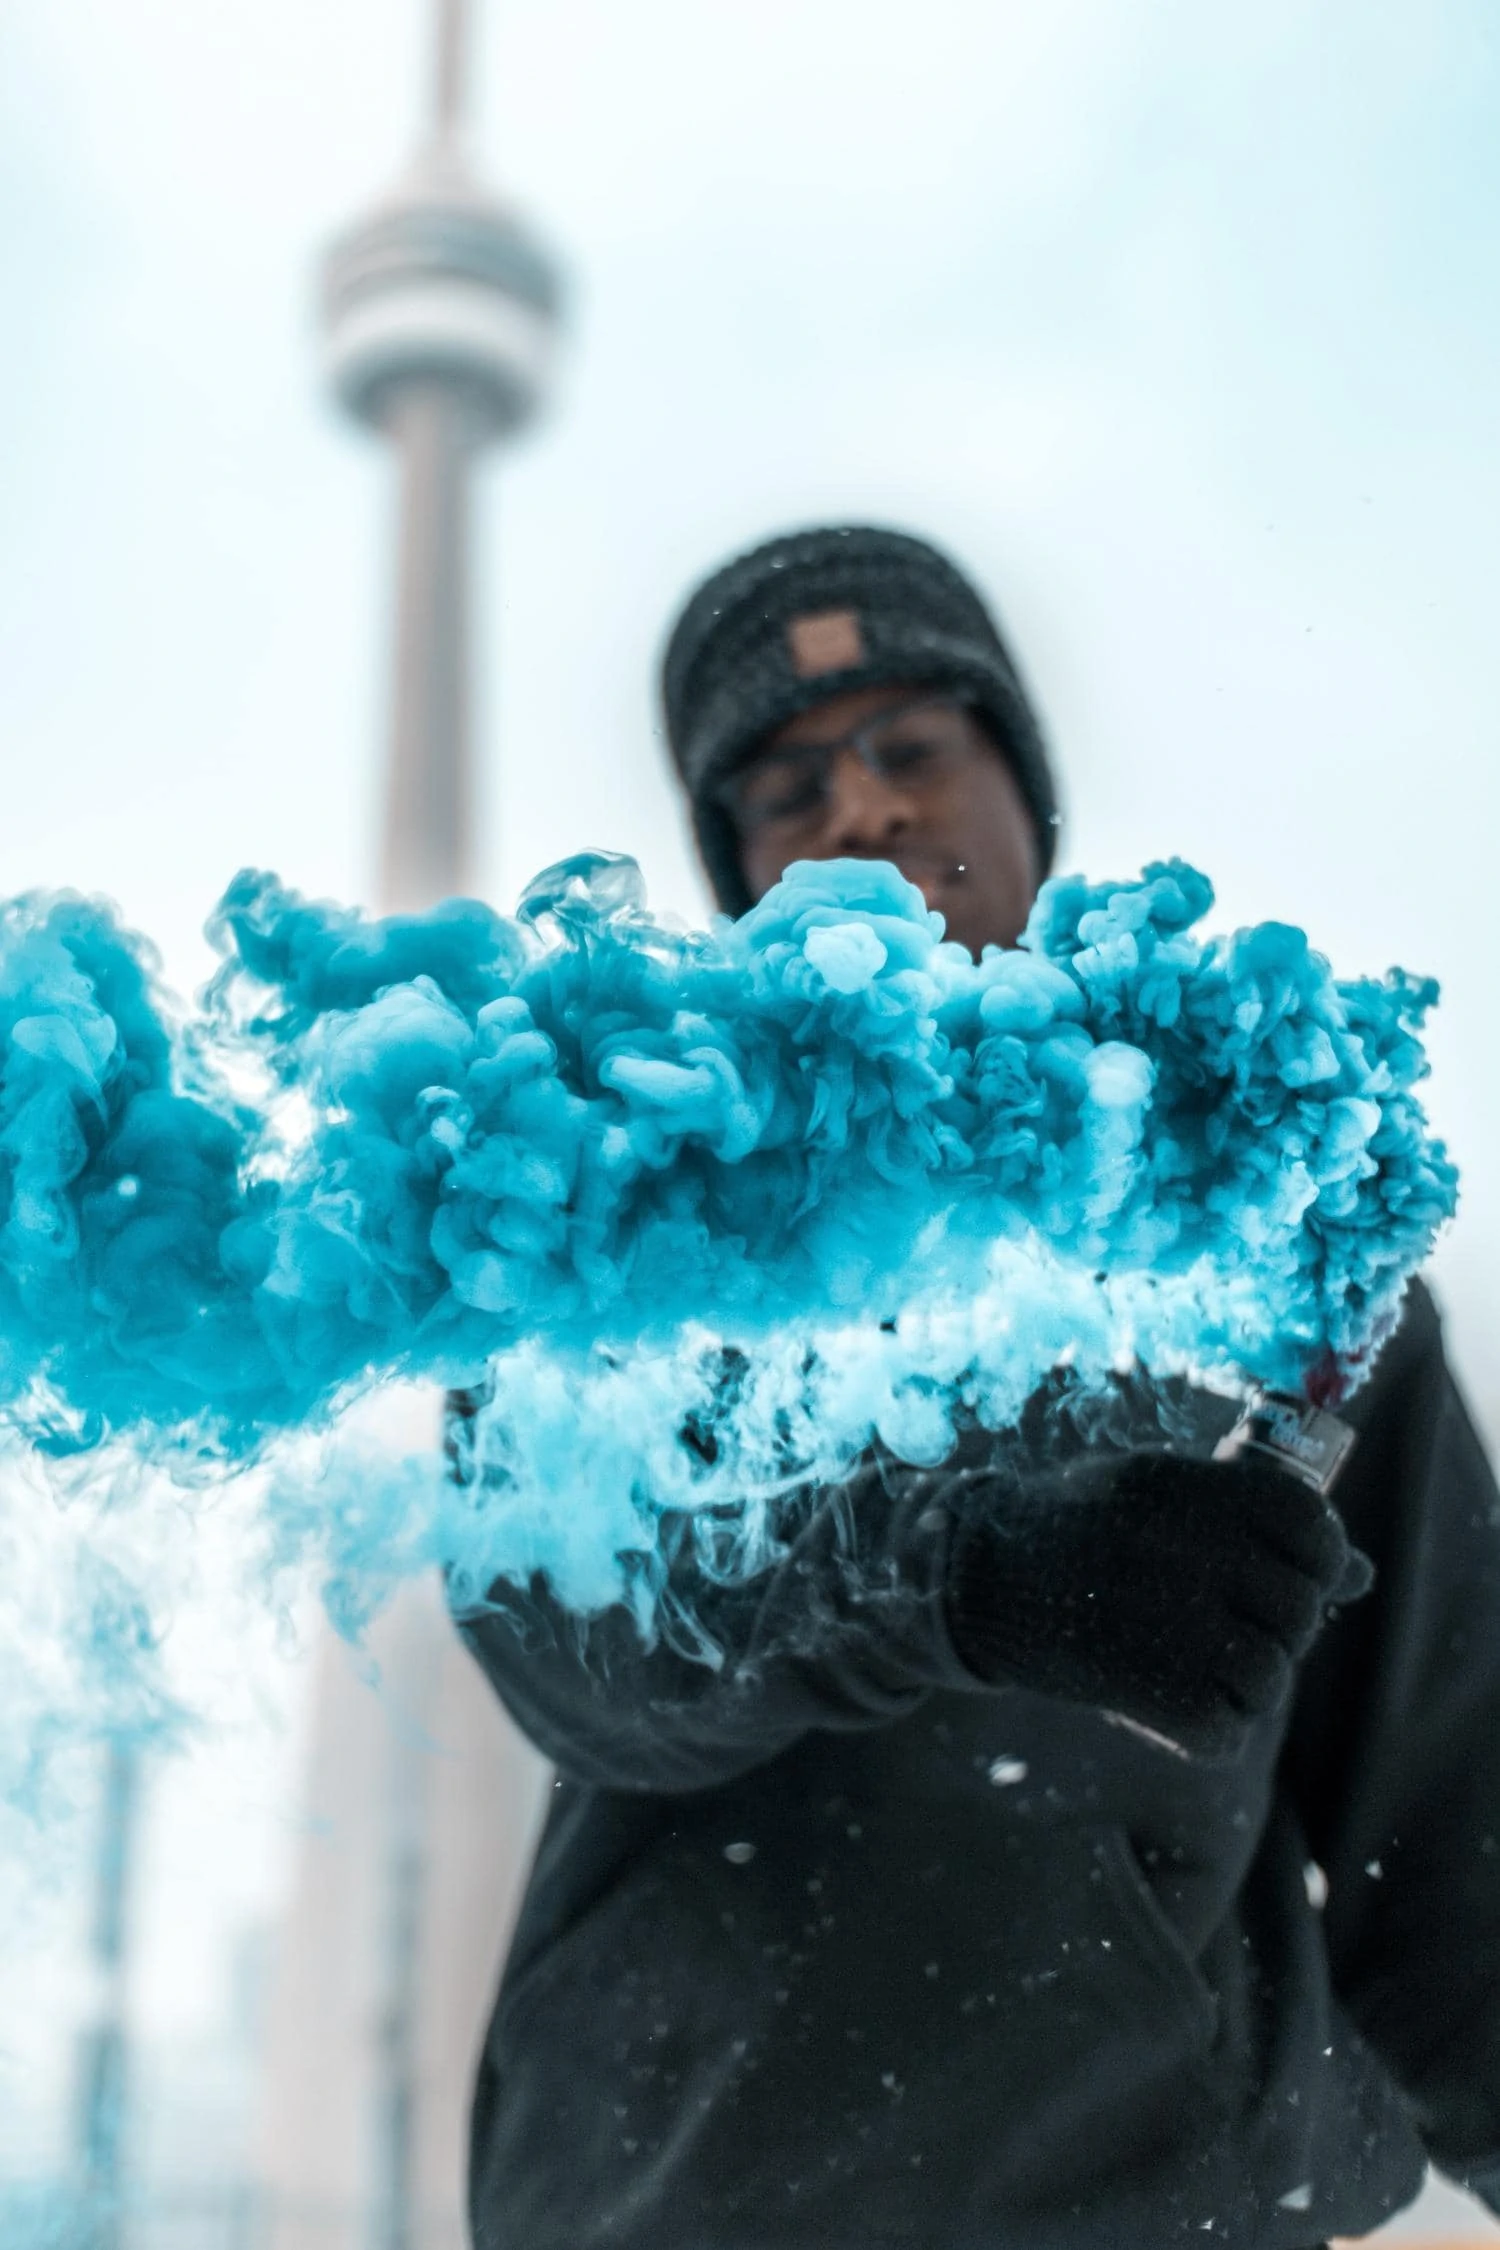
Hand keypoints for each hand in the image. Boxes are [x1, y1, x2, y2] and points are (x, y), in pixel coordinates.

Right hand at [943, 1446, 1372, 1756]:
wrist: (977, 1577)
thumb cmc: (1084, 1530)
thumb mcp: (1164, 1497)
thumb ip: (1257, 1526)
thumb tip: (1361, 1572)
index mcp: (1186, 1489)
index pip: (1308, 1525)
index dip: (1320, 1554)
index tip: (1297, 1570)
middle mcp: (1181, 1550)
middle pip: (1297, 1608)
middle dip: (1279, 1627)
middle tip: (1229, 1627)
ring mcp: (1163, 1621)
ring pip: (1269, 1676)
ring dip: (1246, 1684)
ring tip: (1199, 1667)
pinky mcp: (1144, 1690)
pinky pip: (1225, 1729)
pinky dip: (1210, 1730)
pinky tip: (1175, 1706)